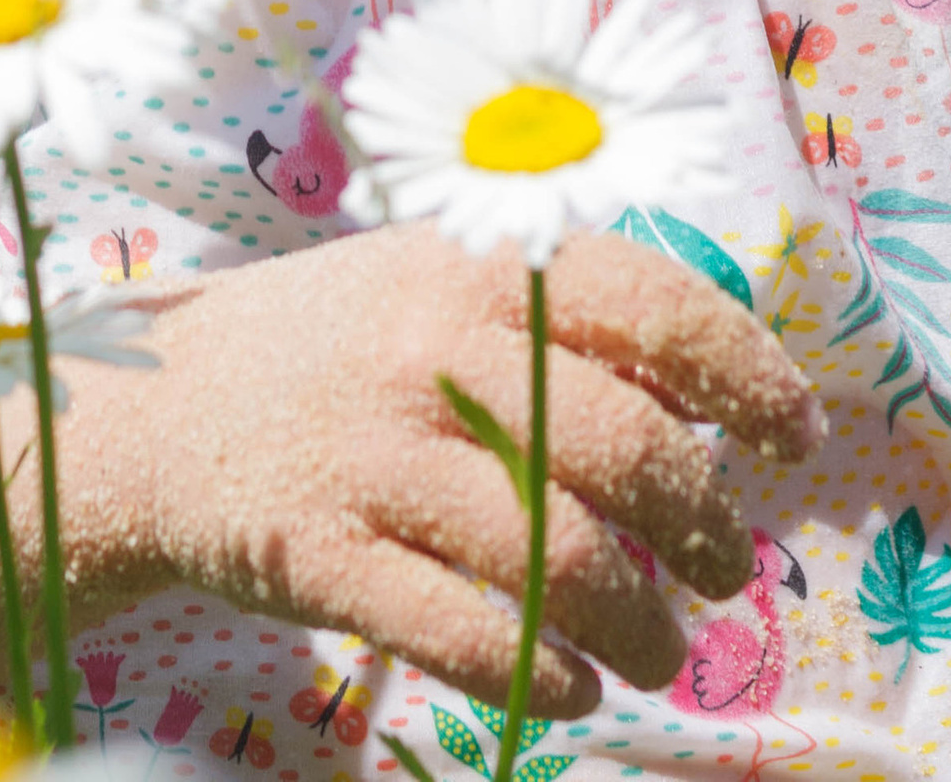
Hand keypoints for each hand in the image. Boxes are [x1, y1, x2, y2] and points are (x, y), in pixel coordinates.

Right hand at [73, 223, 822, 716]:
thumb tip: (710, 401)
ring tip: (662, 652)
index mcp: (481, 266)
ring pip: (556, 557)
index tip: (791, 438)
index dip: (744, 375)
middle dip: (702, 527)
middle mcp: (435, 347)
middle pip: (624, 448)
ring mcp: (375, 453)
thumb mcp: (441, 280)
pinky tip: (573, 685)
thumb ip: (561, 316)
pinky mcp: (322, 552)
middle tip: (727, 570)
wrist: (159, 406)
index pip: (655, 305)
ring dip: (639, 625)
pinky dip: (541, 675)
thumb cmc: (339, 340)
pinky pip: (463, 635)